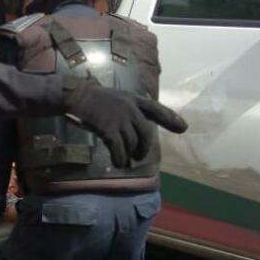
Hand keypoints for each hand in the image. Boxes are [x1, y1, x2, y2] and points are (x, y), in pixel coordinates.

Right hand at [63, 82, 187, 167]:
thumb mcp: (117, 98)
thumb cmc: (94, 98)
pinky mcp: (108, 129)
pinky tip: (118, 163)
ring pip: (132, 142)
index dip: (171, 118)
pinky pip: (119, 148)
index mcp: (133, 99)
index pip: (156, 109)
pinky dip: (120, 158)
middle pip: (146, 132)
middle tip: (139, 156)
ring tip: (126, 161)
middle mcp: (130, 108)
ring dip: (130, 154)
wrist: (76, 96)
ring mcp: (119, 118)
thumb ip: (129, 109)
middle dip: (144, 147)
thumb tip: (136, 129)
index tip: (183, 128)